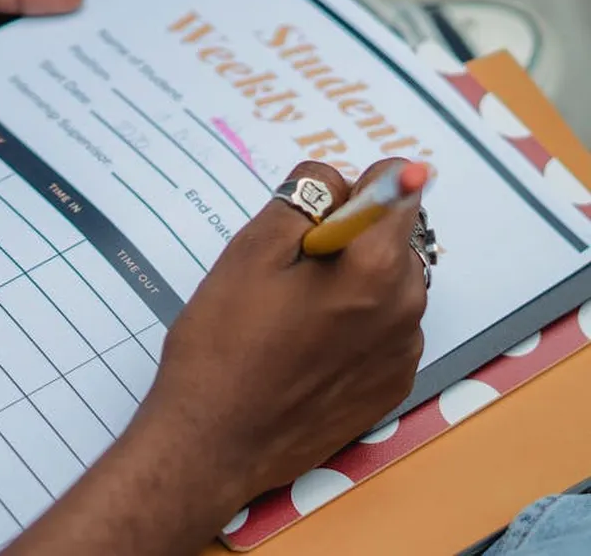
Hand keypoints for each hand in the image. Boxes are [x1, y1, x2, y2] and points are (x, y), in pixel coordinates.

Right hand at [141, 159, 426, 507]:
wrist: (212, 443)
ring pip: (384, 283)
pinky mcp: (390, 387)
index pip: (396, 185)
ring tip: (286, 318)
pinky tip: (301, 350)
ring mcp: (403, 353)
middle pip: (390, 235)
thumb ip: (304, 200)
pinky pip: (381, 329)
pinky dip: (349, 325)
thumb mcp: (249, 251)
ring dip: (347, 281)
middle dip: (345, 238)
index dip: (346, 189)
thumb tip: (346, 178)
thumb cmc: (222, 343)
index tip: (308, 218)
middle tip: (282, 275)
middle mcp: (407, 309)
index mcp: (377, 268)